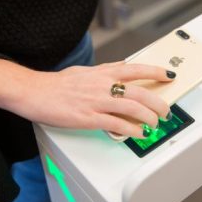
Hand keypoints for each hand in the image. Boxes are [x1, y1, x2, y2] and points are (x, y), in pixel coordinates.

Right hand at [0, 59, 173, 137]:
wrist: (34, 92)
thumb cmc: (56, 84)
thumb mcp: (84, 72)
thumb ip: (104, 72)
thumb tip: (120, 70)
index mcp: (102, 73)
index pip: (135, 69)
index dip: (155, 72)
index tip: (168, 76)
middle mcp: (102, 85)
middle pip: (139, 91)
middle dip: (157, 102)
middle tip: (165, 110)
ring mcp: (96, 101)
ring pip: (132, 107)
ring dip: (148, 117)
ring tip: (155, 123)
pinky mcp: (88, 118)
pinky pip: (116, 124)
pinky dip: (131, 129)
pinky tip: (138, 133)